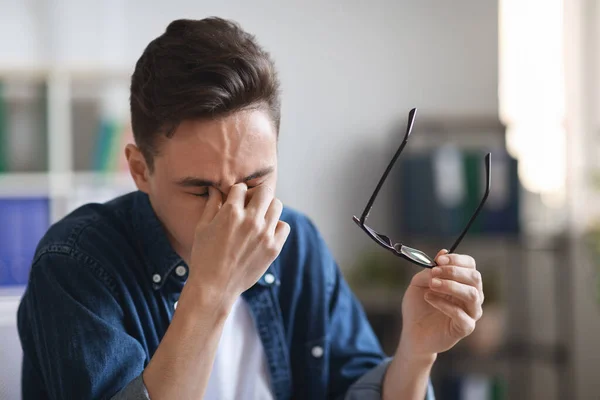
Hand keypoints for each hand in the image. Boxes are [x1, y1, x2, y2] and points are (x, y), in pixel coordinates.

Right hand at [188, 184, 289, 305]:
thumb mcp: (202, 227)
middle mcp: (250, 220)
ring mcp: (264, 234)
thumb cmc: (204, 256)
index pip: (241, 187)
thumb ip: (211, 204)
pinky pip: (284, 226)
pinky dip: (277, 226)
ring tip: (258, 218)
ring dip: (268, 208)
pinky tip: (265, 232)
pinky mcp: (273, 248)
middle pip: (264, 191)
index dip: (237, 192)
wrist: (215, 287)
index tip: (235, 200)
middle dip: (256, 194)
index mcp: (231, 213)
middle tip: (250, 204)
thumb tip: (215, 188)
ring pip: (277, 205)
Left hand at [398, 250, 483, 358]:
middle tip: (433, 273)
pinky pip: (461, 314)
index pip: (470, 265)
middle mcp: (472, 295)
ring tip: (432, 285)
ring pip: (473, 295)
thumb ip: (429, 270)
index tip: (438, 260)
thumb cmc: (418, 306)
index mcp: (463, 282)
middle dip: (453, 272)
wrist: (413, 332)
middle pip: (475, 277)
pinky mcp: (466, 328)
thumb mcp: (418, 283)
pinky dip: (444, 304)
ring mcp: (471, 312)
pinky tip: (429, 299)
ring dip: (450, 286)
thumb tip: (443, 252)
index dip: (456, 260)